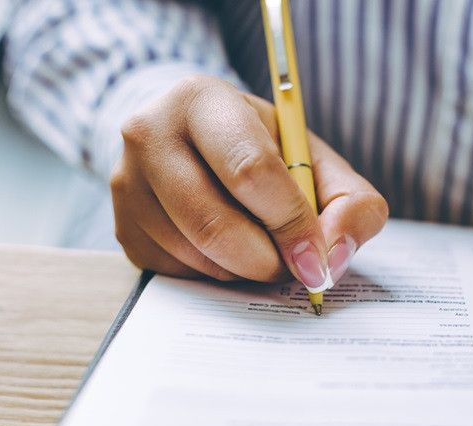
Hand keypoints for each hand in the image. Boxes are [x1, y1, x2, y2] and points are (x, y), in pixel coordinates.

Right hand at [110, 75, 387, 287]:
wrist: (193, 142)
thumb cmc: (262, 150)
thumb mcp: (313, 158)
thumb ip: (349, 202)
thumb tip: (333, 257)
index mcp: (202, 100)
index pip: (250, 171)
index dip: (291, 224)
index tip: (317, 259)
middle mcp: (149, 135)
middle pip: (217, 226)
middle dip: (269, 261)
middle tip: (294, 265)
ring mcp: (127, 185)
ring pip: (199, 257)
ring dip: (245, 272)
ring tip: (262, 248)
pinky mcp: (122, 230)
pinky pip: (179, 275)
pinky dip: (217, 276)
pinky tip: (228, 251)